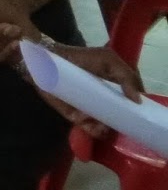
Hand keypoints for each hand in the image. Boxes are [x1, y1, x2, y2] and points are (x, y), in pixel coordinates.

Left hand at [25, 44, 144, 137]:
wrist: (47, 64)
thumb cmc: (79, 58)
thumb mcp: (107, 60)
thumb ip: (126, 76)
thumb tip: (138, 100)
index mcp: (116, 88)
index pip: (132, 104)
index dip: (137, 111)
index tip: (140, 116)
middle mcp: (106, 102)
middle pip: (120, 119)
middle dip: (121, 123)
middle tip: (117, 122)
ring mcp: (91, 110)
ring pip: (106, 127)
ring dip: (106, 128)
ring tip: (100, 122)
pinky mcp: (76, 117)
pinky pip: (89, 130)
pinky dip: (93, 130)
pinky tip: (91, 125)